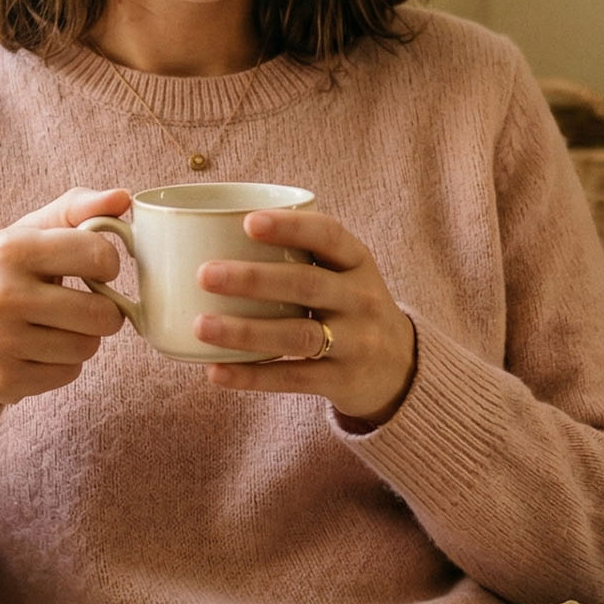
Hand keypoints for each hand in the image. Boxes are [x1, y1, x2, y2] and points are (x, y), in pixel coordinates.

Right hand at [0, 188, 131, 411]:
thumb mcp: (20, 235)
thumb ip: (73, 211)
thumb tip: (123, 198)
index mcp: (9, 249)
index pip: (98, 254)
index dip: (108, 263)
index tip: (95, 268)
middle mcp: (2, 294)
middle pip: (102, 313)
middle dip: (103, 311)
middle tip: (84, 305)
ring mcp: (0, 342)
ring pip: (87, 347)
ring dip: (81, 339)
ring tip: (54, 328)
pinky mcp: (3, 381)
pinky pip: (68, 374)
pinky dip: (61, 365)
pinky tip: (37, 351)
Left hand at [192, 210, 417, 427]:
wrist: (402, 367)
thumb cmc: (350, 307)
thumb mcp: (345, 274)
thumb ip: (300, 255)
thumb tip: (215, 233)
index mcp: (358, 262)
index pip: (328, 235)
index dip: (290, 227)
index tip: (247, 222)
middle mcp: (361, 299)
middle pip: (306, 284)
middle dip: (253, 278)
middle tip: (204, 274)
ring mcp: (356, 343)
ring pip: (297, 335)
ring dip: (245, 331)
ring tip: (201, 325)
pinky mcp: (342, 381)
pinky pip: (293, 378)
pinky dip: (252, 376)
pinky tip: (215, 371)